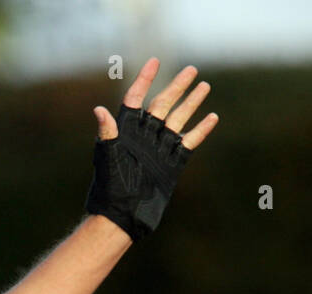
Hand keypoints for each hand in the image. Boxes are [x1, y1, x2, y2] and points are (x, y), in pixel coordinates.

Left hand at [86, 58, 218, 239]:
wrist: (122, 214)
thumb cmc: (110, 188)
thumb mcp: (108, 158)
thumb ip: (107, 133)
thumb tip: (99, 110)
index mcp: (126, 132)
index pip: (136, 99)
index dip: (145, 79)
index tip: (155, 61)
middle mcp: (144, 137)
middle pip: (163, 104)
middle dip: (177, 86)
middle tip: (192, 69)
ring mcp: (159, 149)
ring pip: (179, 119)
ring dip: (191, 102)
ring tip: (204, 85)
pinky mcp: (172, 163)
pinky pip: (189, 141)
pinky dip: (201, 129)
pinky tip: (212, 116)